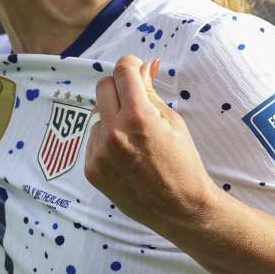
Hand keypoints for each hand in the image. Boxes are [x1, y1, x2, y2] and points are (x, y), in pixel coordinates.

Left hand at [83, 55, 218, 228]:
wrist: (179, 208)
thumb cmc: (183, 163)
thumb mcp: (172, 122)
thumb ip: (151, 92)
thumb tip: (144, 65)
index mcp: (138, 117)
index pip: (122, 71)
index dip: (131, 66)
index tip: (136, 70)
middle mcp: (114, 133)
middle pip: (103, 86)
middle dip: (119, 88)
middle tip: (135, 102)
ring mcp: (99, 152)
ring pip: (98, 115)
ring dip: (112, 118)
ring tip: (135, 141)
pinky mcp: (91, 169)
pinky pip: (93, 140)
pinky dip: (106, 142)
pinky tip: (126, 158)